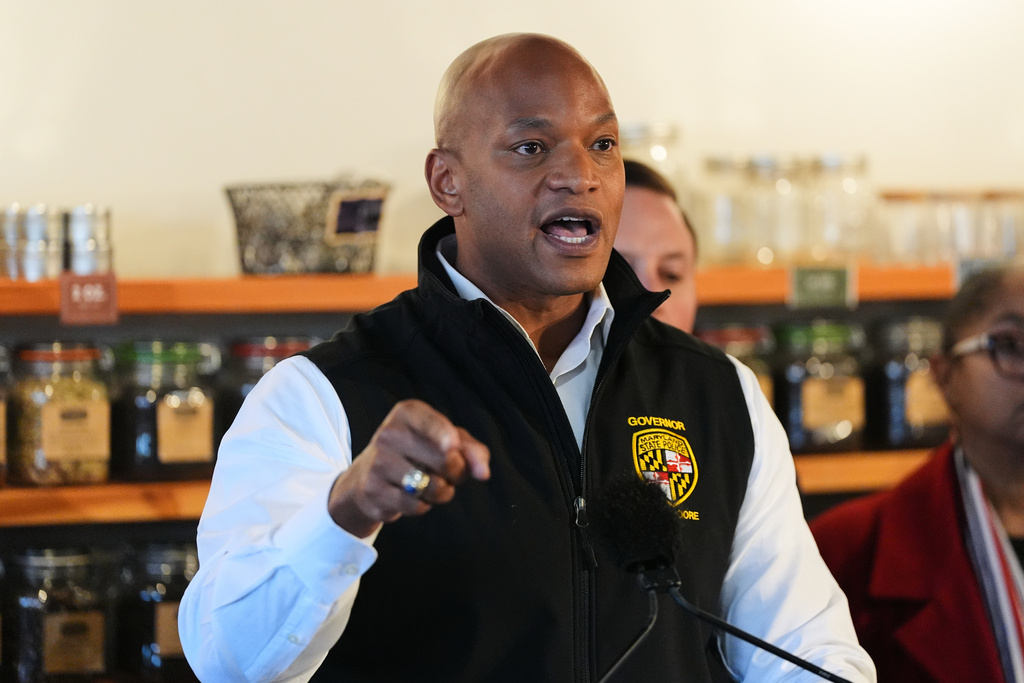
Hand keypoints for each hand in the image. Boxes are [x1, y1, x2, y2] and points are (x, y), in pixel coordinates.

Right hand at [328, 399, 490, 537]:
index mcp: (408, 413)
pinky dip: (423, 505)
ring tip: (433, 484)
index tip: (452, 446)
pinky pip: (416, 505)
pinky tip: (413, 495)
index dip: (445, 436)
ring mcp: (378, 463)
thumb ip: (471, 450)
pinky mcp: (374, 491)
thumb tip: (483, 473)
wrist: (368, 475)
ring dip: (443, 492)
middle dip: (458, 472)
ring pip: (432, 486)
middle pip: (445, 460)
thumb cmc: (417, 452)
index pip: (431, 422)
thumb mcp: (446, 440)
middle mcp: (389, 433)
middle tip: (451, 471)